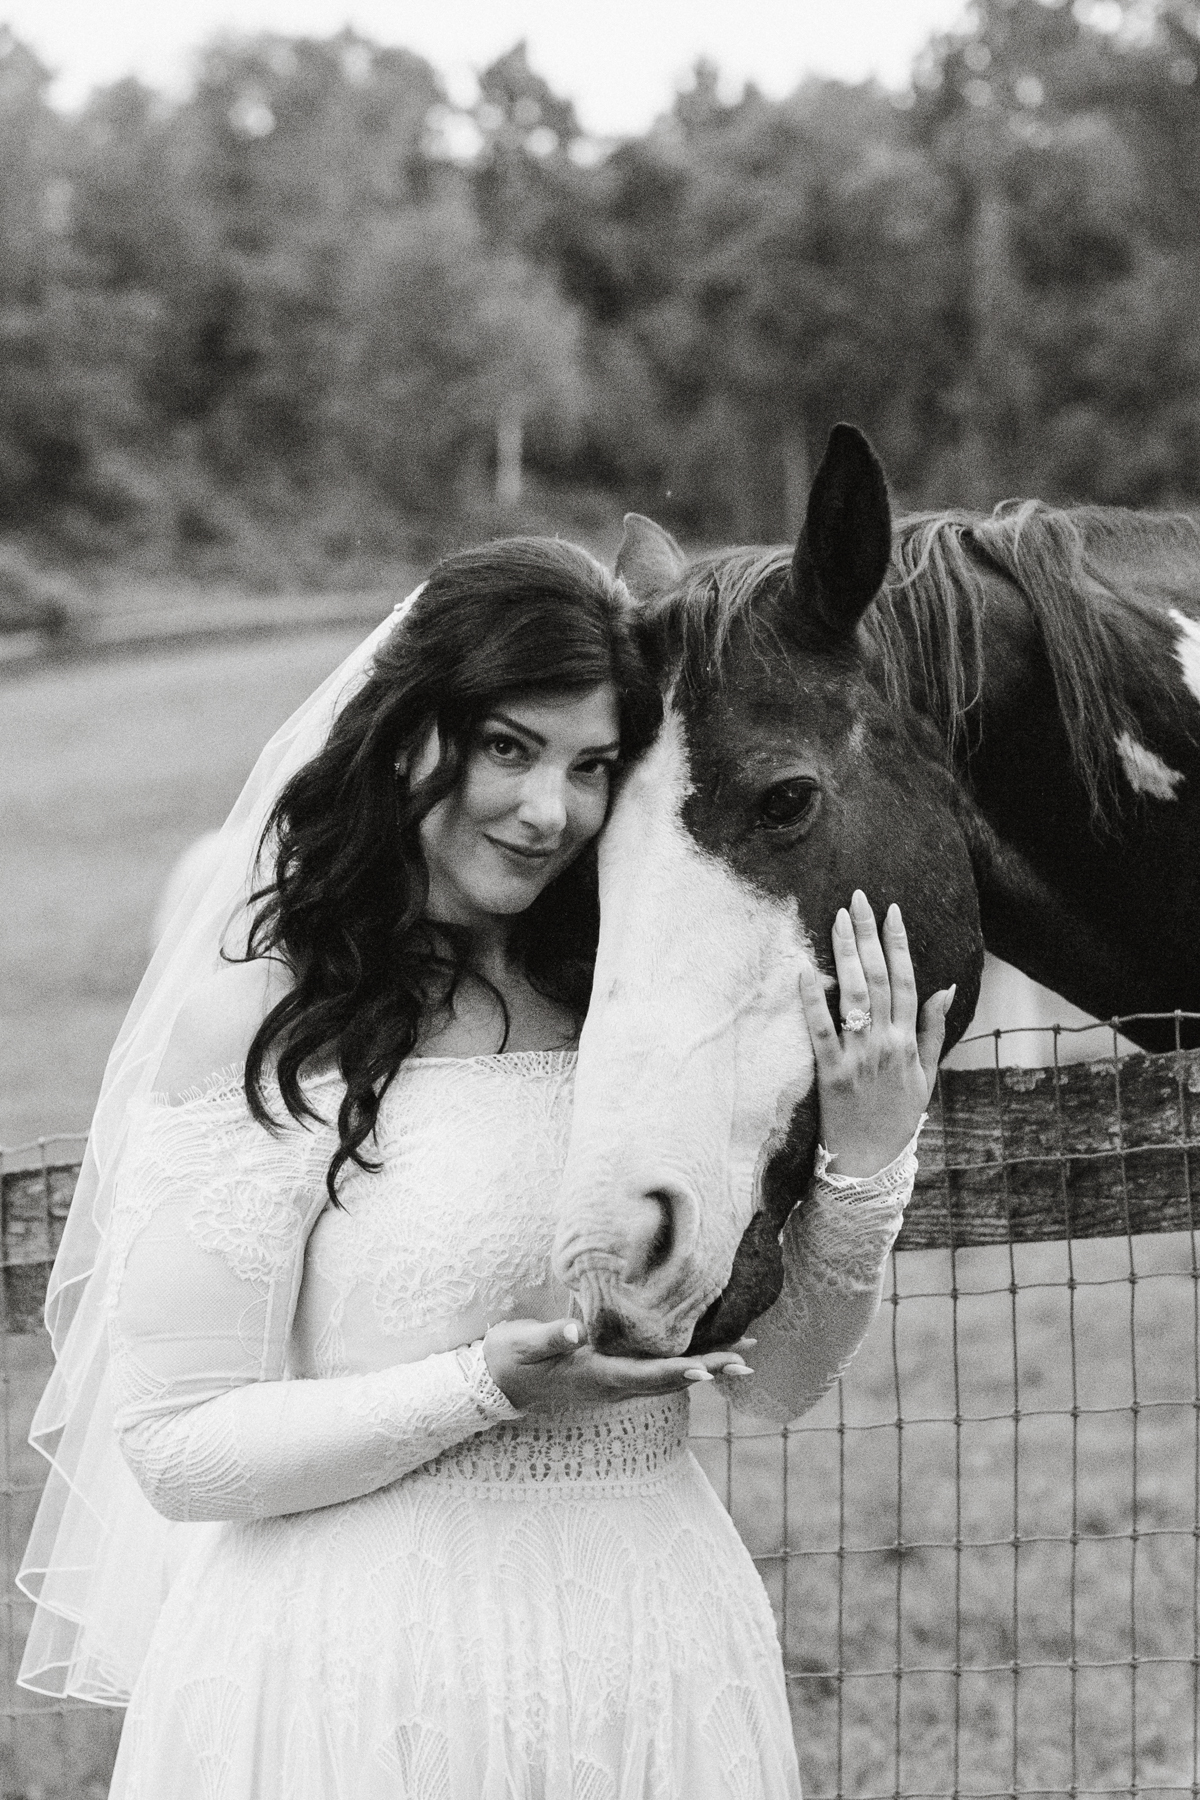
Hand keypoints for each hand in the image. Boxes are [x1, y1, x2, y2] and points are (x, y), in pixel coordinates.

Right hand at [482, 1317, 755, 1410]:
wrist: (496, 1384)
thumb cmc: (511, 1358)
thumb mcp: (525, 1344)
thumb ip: (550, 1336)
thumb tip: (574, 1329)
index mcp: (595, 1376)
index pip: (645, 1375)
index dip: (678, 1372)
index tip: (711, 1369)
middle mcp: (612, 1386)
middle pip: (669, 1381)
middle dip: (710, 1369)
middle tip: (748, 1359)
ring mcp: (614, 1385)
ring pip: (667, 1379)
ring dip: (706, 1368)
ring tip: (740, 1356)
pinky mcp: (613, 1376)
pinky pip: (656, 1374)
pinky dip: (685, 1364)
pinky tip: (703, 1354)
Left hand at [799, 889, 953, 1177]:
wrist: (870, 1162)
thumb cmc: (897, 1117)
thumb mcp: (927, 1074)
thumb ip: (936, 1030)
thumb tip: (948, 987)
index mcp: (909, 1041)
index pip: (906, 980)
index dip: (899, 943)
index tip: (892, 909)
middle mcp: (886, 1043)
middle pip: (879, 978)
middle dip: (868, 935)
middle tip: (858, 898)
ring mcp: (859, 1056)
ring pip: (854, 995)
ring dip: (845, 954)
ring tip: (837, 919)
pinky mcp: (831, 1073)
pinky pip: (821, 1030)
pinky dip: (814, 1001)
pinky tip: (807, 971)